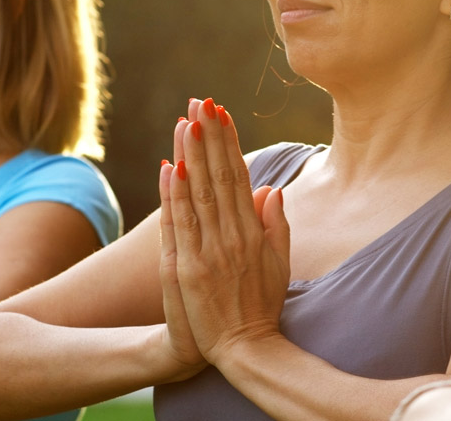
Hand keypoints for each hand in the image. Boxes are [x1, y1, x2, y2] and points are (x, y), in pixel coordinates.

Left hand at [161, 98, 289, 365]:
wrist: (246, 348)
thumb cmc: (263, 306)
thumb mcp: (280, 264)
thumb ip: (276, 226)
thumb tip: (272, 190)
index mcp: (253, 232)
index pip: (239, 177)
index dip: (229, 144)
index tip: (222, 114)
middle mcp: (232, 236)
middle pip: (218, 177)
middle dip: (209, 137)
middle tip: (201, 102)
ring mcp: (209, 251)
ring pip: (199, 193)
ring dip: (191, 154)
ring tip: (185, 121)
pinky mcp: (188, 268)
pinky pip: (180, 223)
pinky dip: (174, 194)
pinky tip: (171, 166)